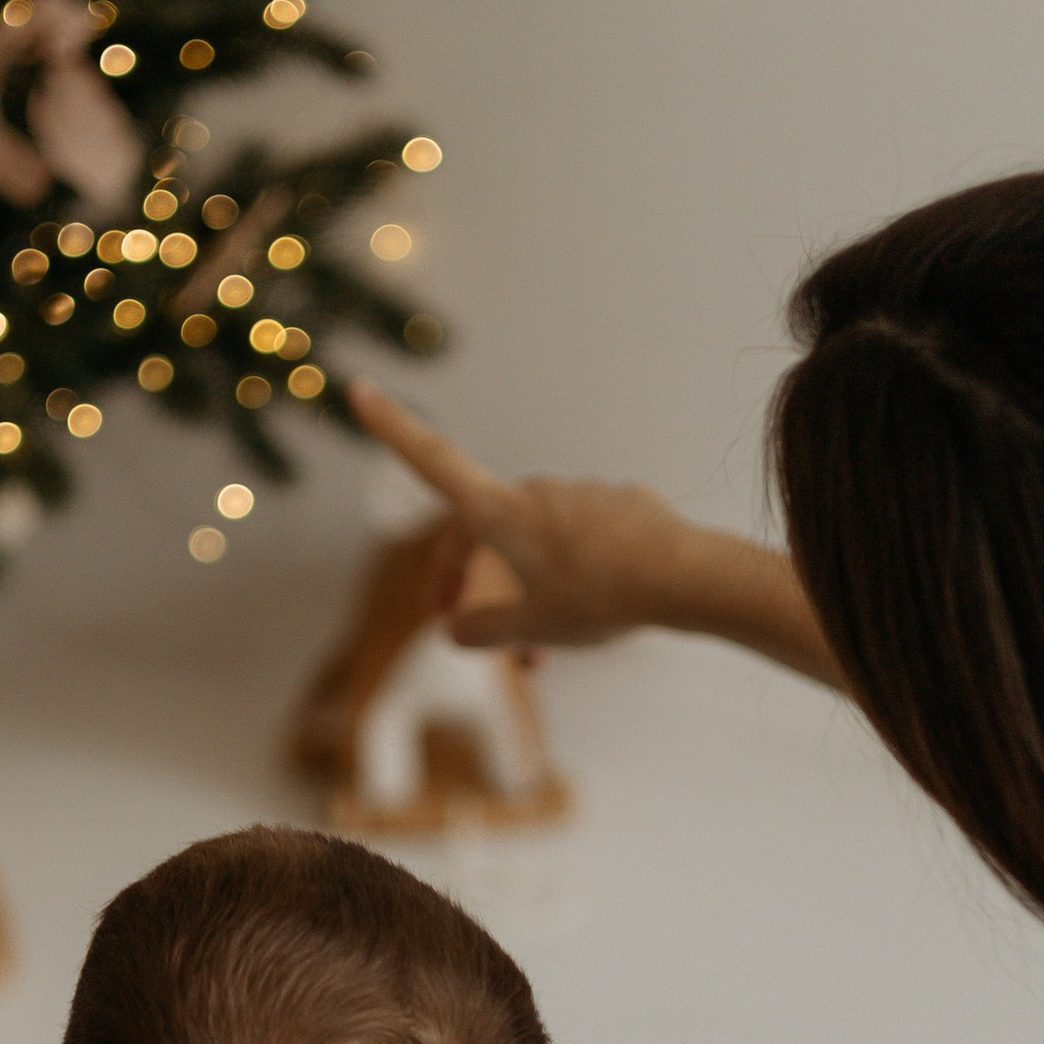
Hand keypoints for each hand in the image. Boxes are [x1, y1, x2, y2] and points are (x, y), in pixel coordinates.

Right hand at [348, 383, 707, 651]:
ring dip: (530, 592)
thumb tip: (455, 629)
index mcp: (499, 511)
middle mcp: (535, 492)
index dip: (389, 426)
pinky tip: (596, 611)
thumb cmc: (598, 598)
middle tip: (467, 631)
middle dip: (472, 581)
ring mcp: (581, 495)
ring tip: (544, 655)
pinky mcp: (623, 506)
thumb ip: (483, 629)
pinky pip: (585, 543)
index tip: (359, 388)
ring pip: (539, 545)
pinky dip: (576, 577)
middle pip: (485, 531)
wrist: (683, 577)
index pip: (430, 460)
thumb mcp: (529, 628)